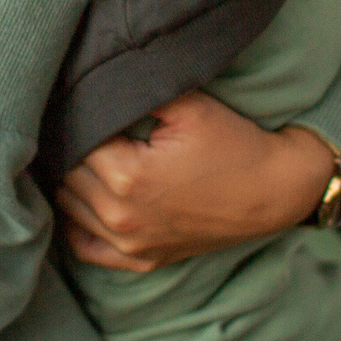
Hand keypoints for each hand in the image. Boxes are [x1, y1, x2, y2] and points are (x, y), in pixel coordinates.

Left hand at [57, 93, 336, 272]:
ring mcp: (130, 244)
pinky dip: (77, 224)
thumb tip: (96, 80)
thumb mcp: (190, 105)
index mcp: (128, 176)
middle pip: (67, 173)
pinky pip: (86, 248)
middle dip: (72, 147)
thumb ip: (138, 90)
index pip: (75, 139)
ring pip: (70, 206)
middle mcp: (121, 216)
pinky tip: (82, 200)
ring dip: (72, 180)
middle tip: (83, 125)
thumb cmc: (233, 144)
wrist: (274, 191)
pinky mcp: (141, 260)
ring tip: (85, 154)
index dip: (80, 118)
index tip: (88, 102)